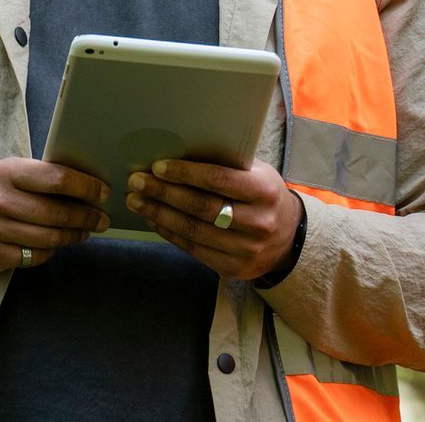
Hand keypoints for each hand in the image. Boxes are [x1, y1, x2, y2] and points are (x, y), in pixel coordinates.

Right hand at [0, 158, 109, 271]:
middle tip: (102, 219)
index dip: (86, 188)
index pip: (57, 179)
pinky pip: (33, 257)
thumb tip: (92, 188)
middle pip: (55, 214)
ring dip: (73, 236)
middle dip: (86, 218)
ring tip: (84, 232)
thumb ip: (46, 176)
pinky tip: (56, 243)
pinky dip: (50, 251)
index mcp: (8, 172)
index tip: (103, 193)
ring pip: (48, 239)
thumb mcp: (15, 170)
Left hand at [128, 158, 303, 281]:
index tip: (158, 166)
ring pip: (192, 230)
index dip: (186, 173)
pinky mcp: (232, 268)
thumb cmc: (264, 196)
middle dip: (164, 193)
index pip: (219, 180)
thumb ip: (228, 167)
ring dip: (159, 214)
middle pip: (201, 207)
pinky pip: (192, 249)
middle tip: (137, 181)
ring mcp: (246, 249)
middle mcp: (258, 221)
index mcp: (265, 191)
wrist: (288, 237)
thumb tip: (180, 155)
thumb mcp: (257, 175)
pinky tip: (153, 220)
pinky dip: (169, 232)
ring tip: (137, 200)